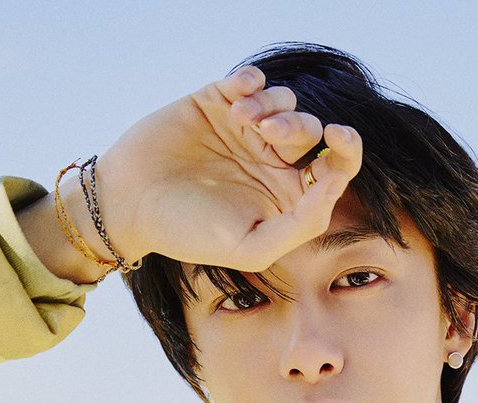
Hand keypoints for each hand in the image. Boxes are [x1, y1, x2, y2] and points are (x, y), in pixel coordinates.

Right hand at [95, 65, 362, 270]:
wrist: (129, 204)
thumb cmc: (188, 234)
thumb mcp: (250, 247)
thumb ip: (299, 226)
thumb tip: (332, 189)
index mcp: (285, 198)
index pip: (333, 170)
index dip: (347, 150)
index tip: (338, 137)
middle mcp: (270, 163)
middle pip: (312, 131)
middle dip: (299, 125)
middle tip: (267, 134)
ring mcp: (245, 131)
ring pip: (286, 101)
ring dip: (272, 104)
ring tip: (241, 120)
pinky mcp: (218, 102)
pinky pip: (252, 79)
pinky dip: (252, 82)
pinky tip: (235, 97)